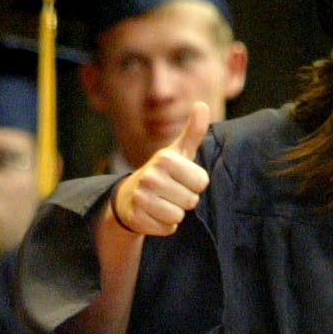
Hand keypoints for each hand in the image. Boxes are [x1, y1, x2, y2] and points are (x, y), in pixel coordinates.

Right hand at [111, 101, 211, 235]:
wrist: (130, 197)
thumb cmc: (163, 173)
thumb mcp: (179, 152)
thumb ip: (194, 131)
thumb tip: (202, 105)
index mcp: (165, 158)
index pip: (201, 182)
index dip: (195, 183)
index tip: (182, 179)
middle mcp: (151, 176)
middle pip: (191, 201)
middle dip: (185, 199)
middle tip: (171, 192)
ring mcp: (141, 198)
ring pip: (178, 216)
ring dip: (175, 213)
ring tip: (163, 203)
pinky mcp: (137, 218)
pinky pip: (167, 229)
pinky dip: (164, 225)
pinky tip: (154, 214)